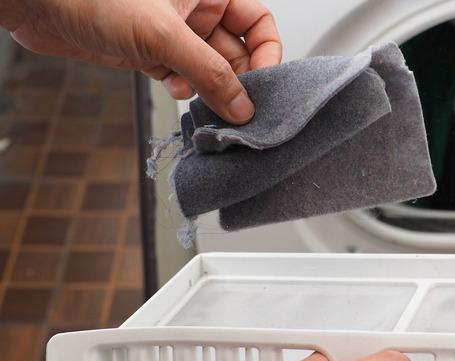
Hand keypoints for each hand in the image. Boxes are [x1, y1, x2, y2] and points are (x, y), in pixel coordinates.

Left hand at [1, 0, 281, 123]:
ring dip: (209, 89)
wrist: (37, 3)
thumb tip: (241, 106)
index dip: (267, 53)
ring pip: (210, 69)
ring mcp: (174, 34)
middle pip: (237, 51)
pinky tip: (172, 88)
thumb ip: (208, 72)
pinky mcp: (153, 54)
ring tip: (202, 100)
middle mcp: (196, 11)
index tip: (262, 84)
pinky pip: (184, 77)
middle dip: (237, 80)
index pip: (258, 23)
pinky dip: (183, 89)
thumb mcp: (163, 34)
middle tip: (236, 107)